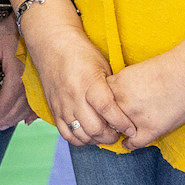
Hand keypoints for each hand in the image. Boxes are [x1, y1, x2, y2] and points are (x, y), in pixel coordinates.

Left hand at [0, 16, 33, 131]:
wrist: (33, 21)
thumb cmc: (11, 33)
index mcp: (15, 80)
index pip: (1, 107)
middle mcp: (29, 87)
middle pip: (13, 113)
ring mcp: (39, 86)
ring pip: (25, 112)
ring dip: (12, 120)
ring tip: (0, 125)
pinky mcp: (44, 83)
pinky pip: (39, 106)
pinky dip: (31, 116)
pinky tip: (26, 121)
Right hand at [21, 16, 134, 148]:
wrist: (53, 44)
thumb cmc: (83, 53)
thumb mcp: (103, 66)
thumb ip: (111, 89)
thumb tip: (125, 111)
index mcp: (89, 83)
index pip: (107, 109)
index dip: (121, 123)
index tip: (131, 129)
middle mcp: (74, 96)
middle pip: (94, 127)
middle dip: (110, 136)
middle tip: (119, 134)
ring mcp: (62, 104)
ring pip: (80, 134)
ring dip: (96, 140)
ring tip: (104, 135)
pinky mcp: (53, 109)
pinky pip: (65, 133)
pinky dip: (79, 139)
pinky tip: (88, 135)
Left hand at [106, 48, 184, 149]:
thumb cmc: (168, 68)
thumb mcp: (135, 71)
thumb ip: (122, 84)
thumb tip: (114, 93)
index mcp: (117, 84)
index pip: (96, 98)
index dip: (98, 105)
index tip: (99, 109)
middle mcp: (121, 101)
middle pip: (103, 116)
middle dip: (104, 120)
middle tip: (103, 124)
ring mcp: (135, 117)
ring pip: (116, 130)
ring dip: (116, 132)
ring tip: (115, 134)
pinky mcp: (151, 130)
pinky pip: (133, 143)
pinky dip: (129, 144)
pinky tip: (128, 143)